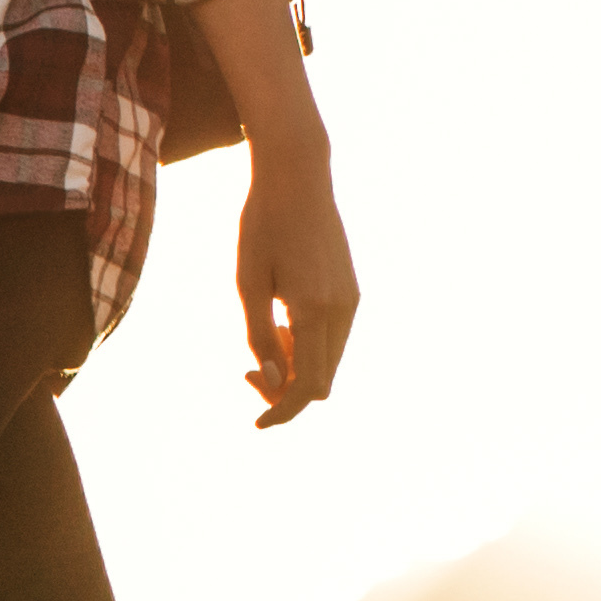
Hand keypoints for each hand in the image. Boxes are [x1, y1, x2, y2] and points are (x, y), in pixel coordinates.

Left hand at [222, 159, 358, 424]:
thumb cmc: (263, 224)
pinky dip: (308, 348)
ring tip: (265, 340)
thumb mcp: (248, 282)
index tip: (257, 424)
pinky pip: (333, 339)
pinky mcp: (351, 291)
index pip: (307, 386)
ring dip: (297, 368)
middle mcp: (342, 309)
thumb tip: (271, 379)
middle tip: (248, 372)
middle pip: (322, 381)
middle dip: (286, 391)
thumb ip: (259, 335)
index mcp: (313, 309)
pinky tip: (283, 325)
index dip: (282, 411)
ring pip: (329, 362)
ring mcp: (352, 300)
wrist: (298, 176)